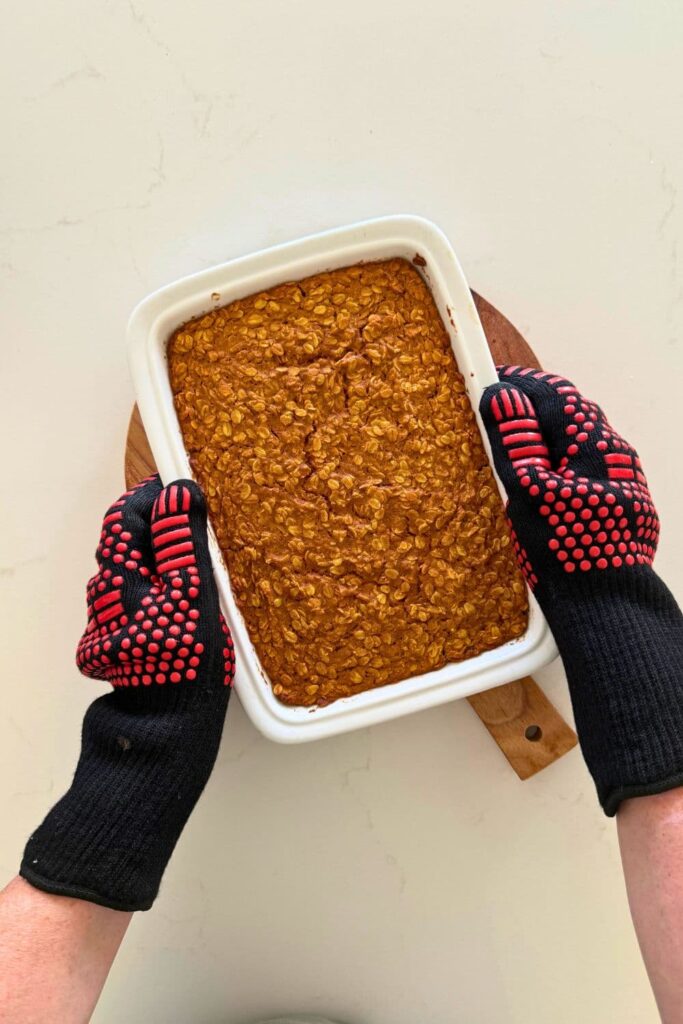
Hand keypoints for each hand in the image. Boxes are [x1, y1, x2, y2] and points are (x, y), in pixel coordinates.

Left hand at [21, 476, 233, 909]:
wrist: (165, 734)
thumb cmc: (183, 664)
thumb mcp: (193, 595)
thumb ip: (183, 542)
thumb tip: (178, 492)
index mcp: (122, 577)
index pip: (126, 517)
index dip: (151, 496)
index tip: (181, 488)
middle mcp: (107, 596)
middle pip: (122, 543)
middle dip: (152, 524)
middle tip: (191, 517)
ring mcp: (110, 622)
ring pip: (127, 573)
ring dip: (152, 556)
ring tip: (191, 554)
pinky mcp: (118, 645)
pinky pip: (132, 601)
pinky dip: (152, 586)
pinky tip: (179, 597)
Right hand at [480, 367, 682, 813]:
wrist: (606, 606)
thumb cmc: (565, 548)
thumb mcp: (528, 491)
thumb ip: (517, 440)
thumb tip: (503, 394)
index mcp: (593, 442)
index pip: (555, 394)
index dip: (520, 386)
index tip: (488, 387)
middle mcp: (615, 455)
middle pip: (570, 417)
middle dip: (533, 412)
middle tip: (494, 419)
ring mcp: (622, 482)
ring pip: (579, 447)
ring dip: (547, 442)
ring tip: (512, 455)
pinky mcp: (622, 507)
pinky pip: (587, 474)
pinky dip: (561, 469)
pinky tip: (542, 490)